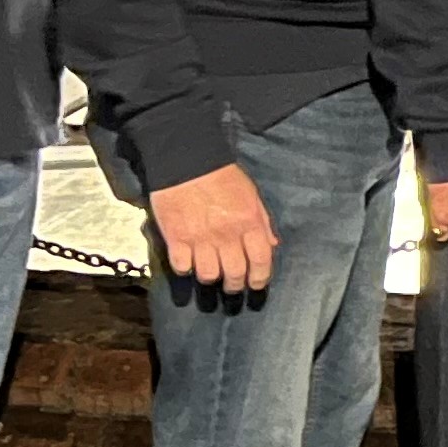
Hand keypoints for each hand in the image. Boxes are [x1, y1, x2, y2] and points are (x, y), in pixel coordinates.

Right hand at [151, 161, 279, 294]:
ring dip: (211, 278)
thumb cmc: (222, 176)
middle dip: (235, 285)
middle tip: (232, 286)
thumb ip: (262, 222)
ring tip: (211, 274)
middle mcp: (226, 234)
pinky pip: (182, 267)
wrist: (186, 160)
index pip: (260, 261)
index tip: (255, 285)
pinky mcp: (176, 238)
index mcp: (249, 222)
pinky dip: (186, 269)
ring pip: (208, 275)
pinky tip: (188, 262)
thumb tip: (271, 246)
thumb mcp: (251, 195)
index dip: (260, 279)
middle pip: (234, 274)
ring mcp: (200, 238)